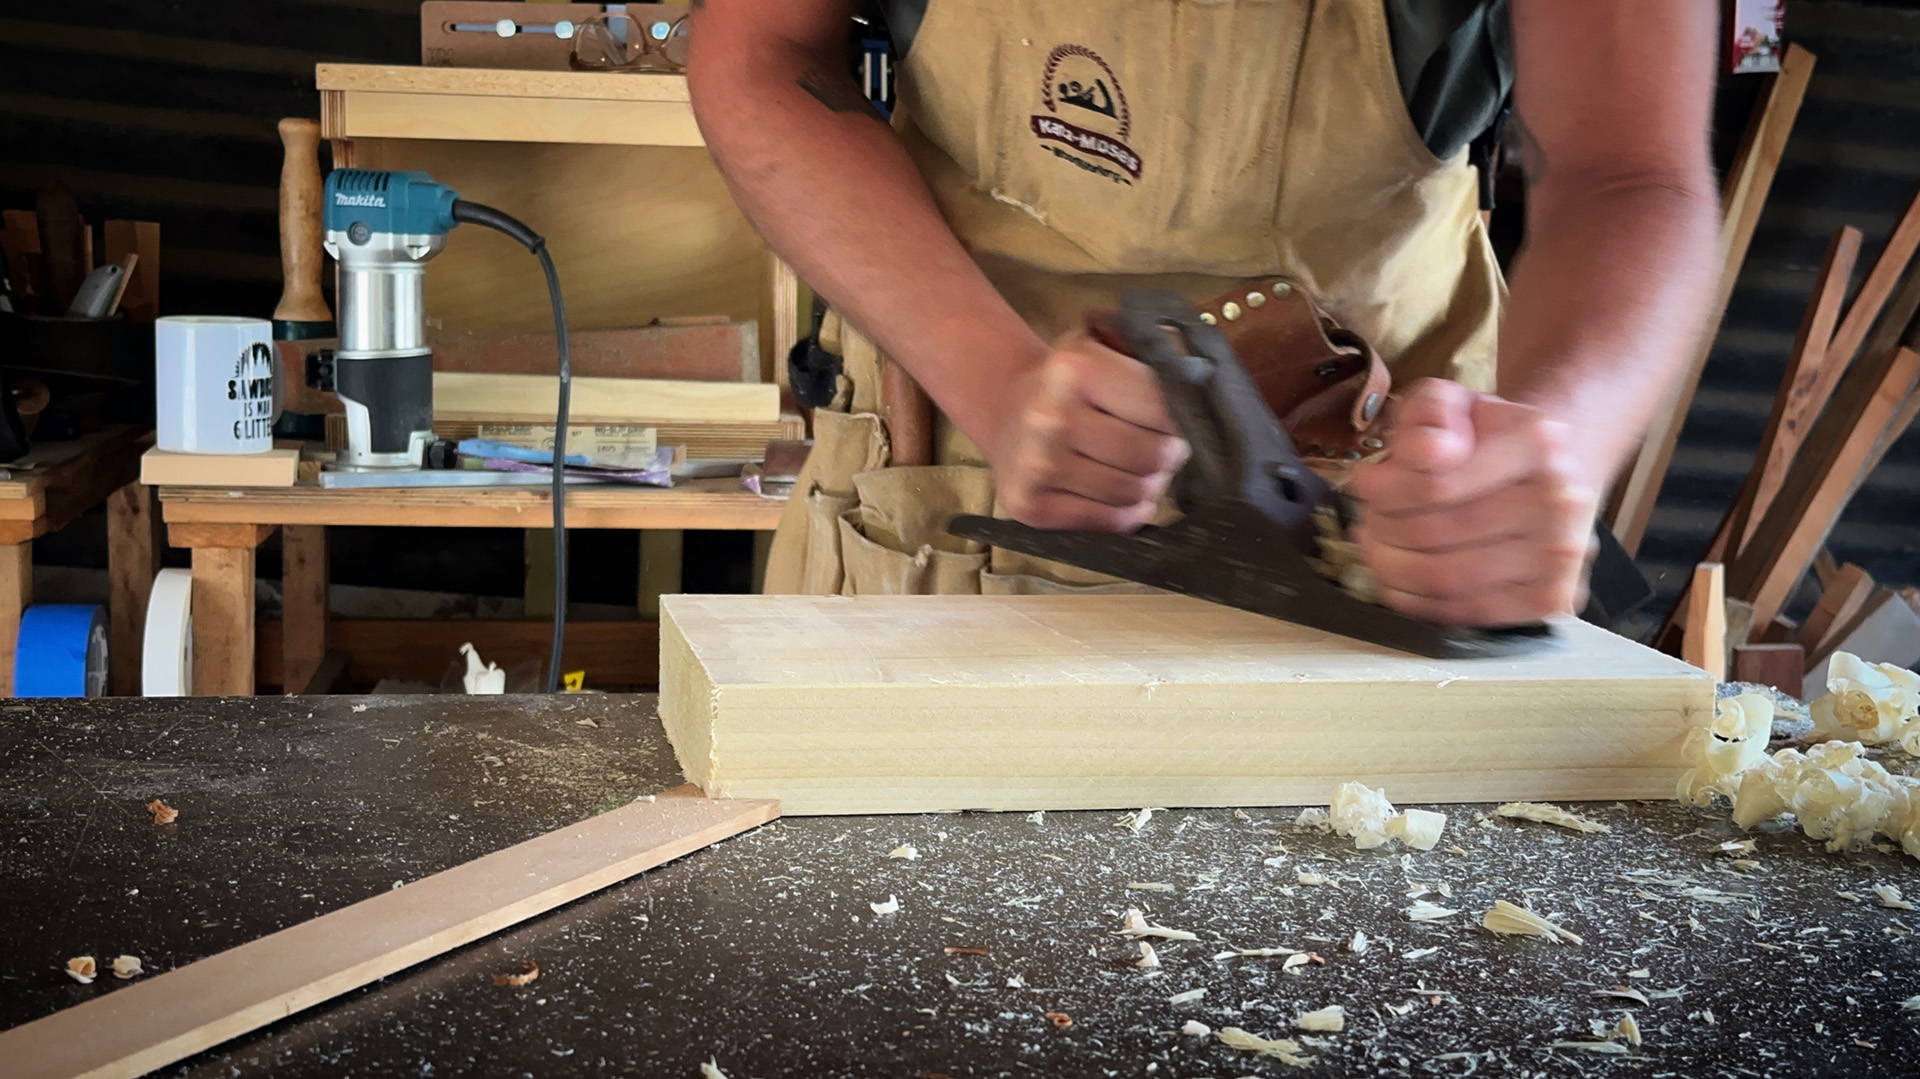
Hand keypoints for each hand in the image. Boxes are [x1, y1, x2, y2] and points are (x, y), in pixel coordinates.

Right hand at [985, 329, 1188, 530]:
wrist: (1005, 411)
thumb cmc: (1069, 382)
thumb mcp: (1103, 347)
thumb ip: (1154, 352)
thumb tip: (1203, 376)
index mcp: (1074, 369)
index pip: (1162, 408)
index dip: (1182, 420)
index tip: (1178, 421)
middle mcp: (1050, 418)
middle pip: (1152, 455)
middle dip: (1168, 456)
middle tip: (1162, 450)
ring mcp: (1036, 466)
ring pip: (1133, 492)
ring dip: (1149, 486)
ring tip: (1140, 471)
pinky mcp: (1029, 505)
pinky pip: (1108, 521)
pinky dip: (1127, 513)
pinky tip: (1122, 497)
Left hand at [1349, 379, 1599, 625]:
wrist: (1542, 474)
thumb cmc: (1483, 438)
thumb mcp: (1450, 402)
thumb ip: (1428, 412)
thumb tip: (1430, 450)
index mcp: (1538, 442)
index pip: (1436, 483)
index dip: (1383, 489)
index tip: (1365, 482)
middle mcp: (1561, 500)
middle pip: (1433, 533)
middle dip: (1381, 528)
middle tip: (1366, 519)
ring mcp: (1561, 555)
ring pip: (1443, 577)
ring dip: (1390, 565)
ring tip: (1377, 545)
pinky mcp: (1550, 599)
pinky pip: (1463, 611)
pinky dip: (1415, 600)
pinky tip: (1399, 578)